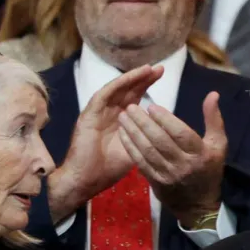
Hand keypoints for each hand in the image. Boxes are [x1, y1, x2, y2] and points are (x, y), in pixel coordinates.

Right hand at [46, 65, 161, 224]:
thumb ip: (144, 139)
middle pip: (127, 90)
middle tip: (160, 69)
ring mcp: (97, 112)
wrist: (84, 181)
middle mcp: (108, 113)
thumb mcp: (134, 151)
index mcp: (119, 121)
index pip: (134, 98)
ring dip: (133, 78)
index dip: (147, 87)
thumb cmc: (107, 169)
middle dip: (143, 78)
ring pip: (117, 88)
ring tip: (149, 69)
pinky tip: (133, 77)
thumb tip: (164, 133)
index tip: (162, 77)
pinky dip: (119, 84)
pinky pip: (105, 94)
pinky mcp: (89, 114)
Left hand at [117, 92, 226, 226]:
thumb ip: (214, 119)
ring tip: (123, 117)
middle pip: (160, 141)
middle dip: (144, 123)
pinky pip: (140, 163)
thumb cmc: (209, 170)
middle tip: (131, 107)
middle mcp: (183, 165)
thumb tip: (212, 94)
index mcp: (200, 154)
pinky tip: (123, 134)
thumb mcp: (218, 145)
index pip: (181, 134)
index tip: (151, 106)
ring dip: (133, 133)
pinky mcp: (155, 182)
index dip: (165, 119)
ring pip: (147, 151)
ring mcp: (167, 175)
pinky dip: (130, 148)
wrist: (198, 205)